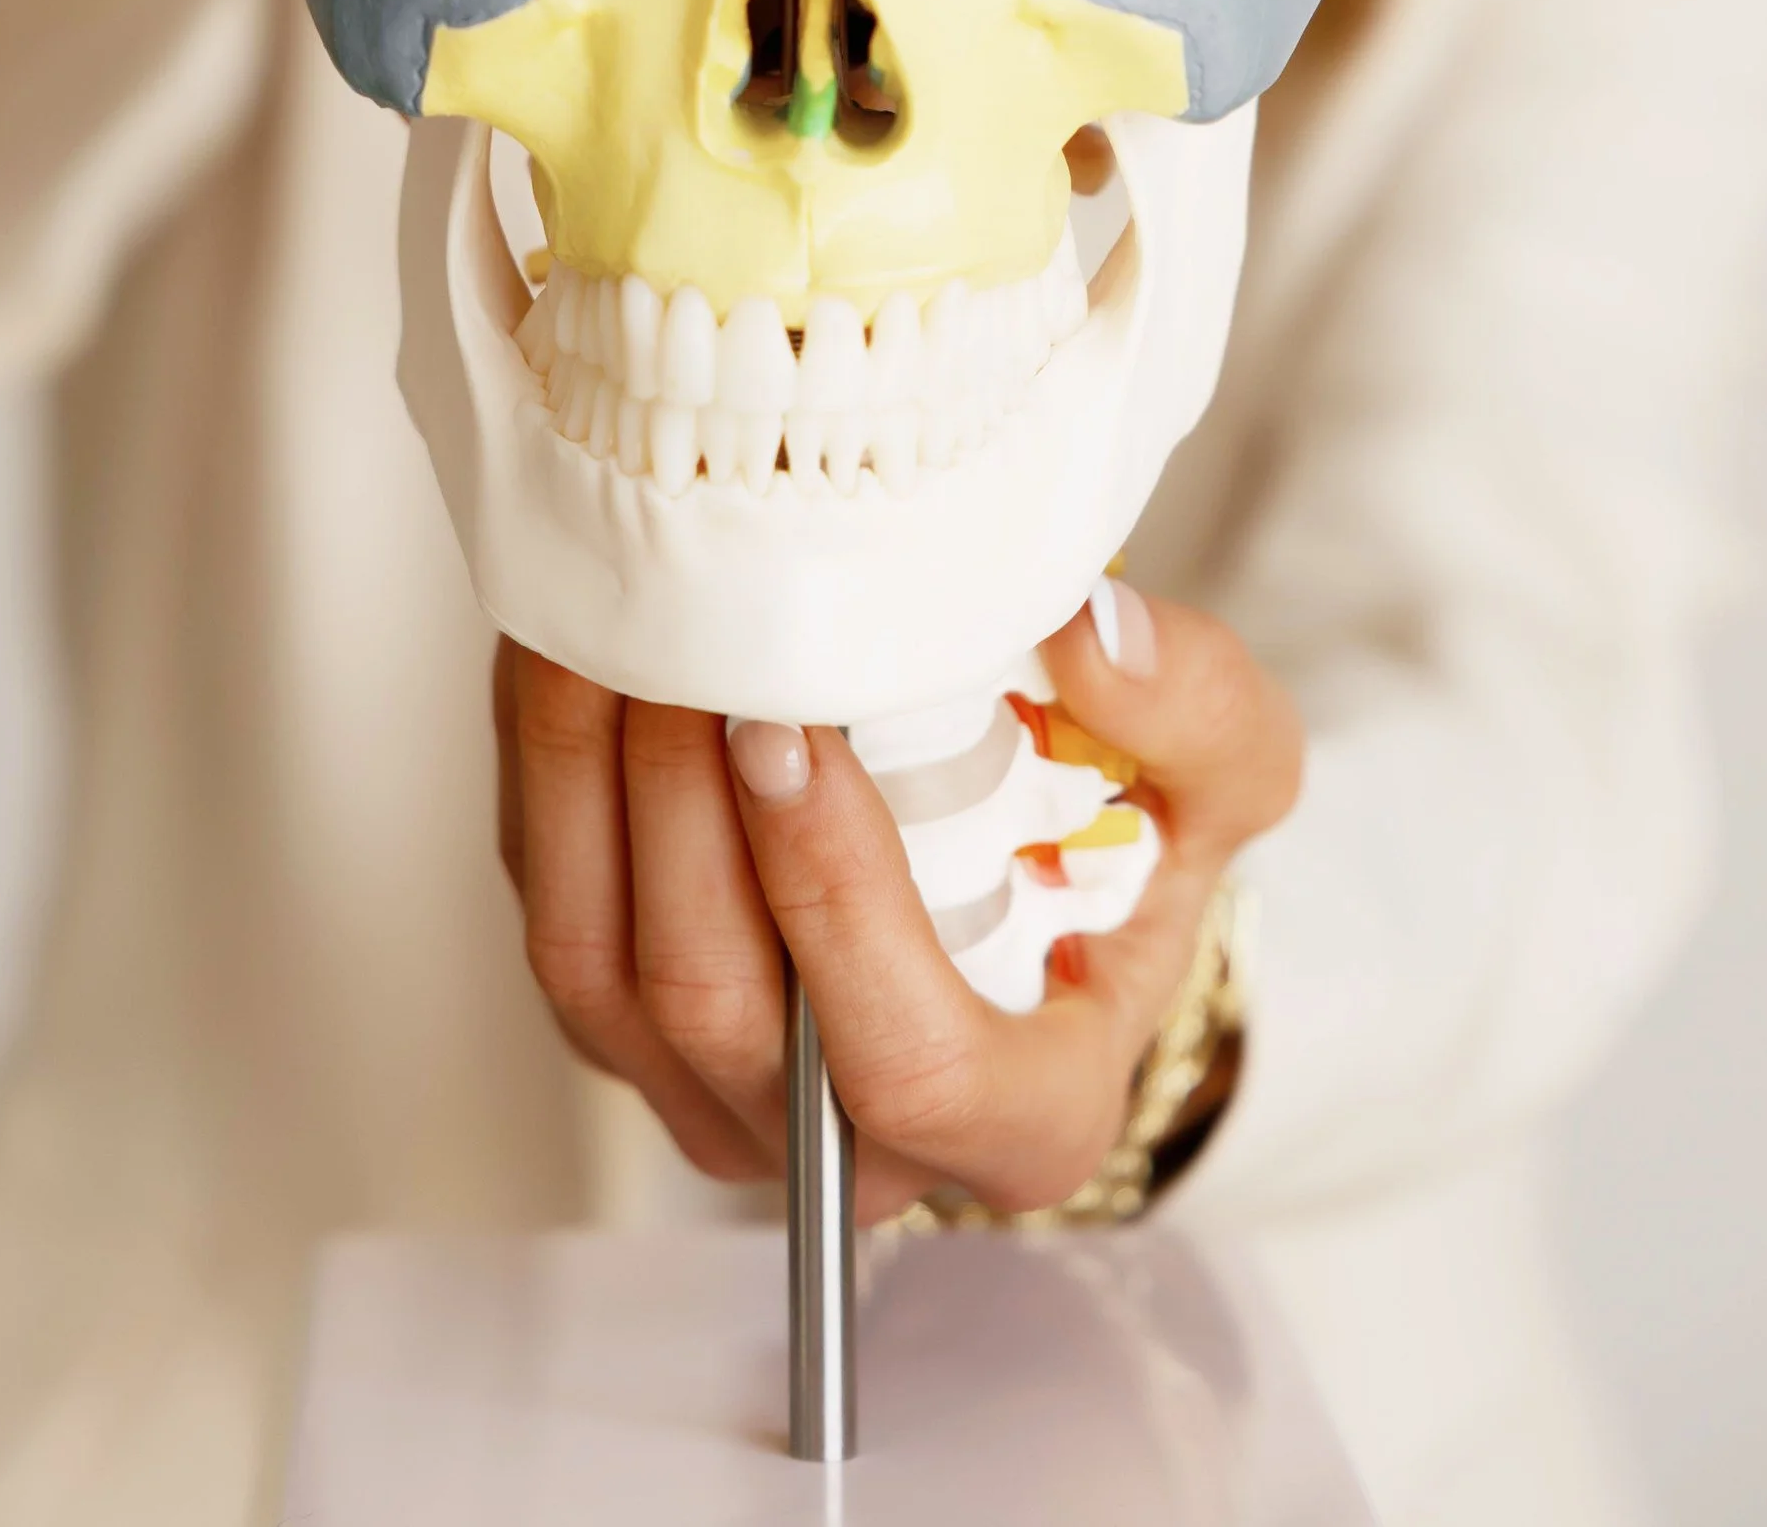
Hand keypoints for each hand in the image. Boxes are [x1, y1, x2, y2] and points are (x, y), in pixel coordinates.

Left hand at [494, 585, 1300, 1221]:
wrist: (1021, 858)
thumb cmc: (1118, 838)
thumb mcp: (1221, 772)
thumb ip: (1194, 709)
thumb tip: (1086, 637)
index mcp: (1016, 1120)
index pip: (903, 1065)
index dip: (829, 899)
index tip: (788, 726)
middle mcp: (849, 1150)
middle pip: (716, 1003)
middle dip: (675, 799)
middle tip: (673, 628)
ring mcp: (714, 1099)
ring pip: (602, 969)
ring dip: (587, 775)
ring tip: (611, 617)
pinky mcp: (619, 1028)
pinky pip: (550, 910)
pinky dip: (545, 769)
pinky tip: (576, 644)